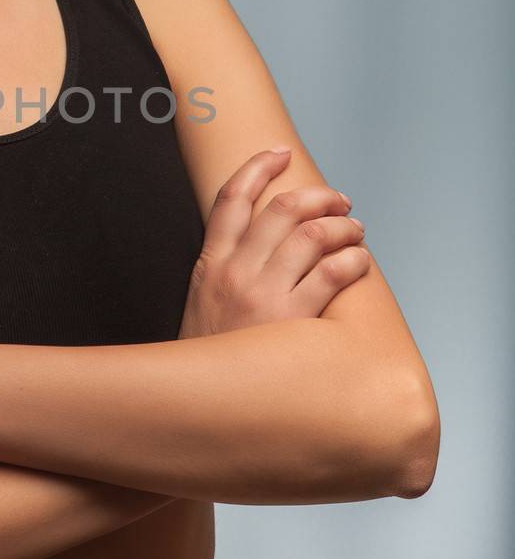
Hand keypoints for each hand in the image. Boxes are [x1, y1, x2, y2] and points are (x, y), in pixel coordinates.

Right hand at [178, 147, 368, 339]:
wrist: (200, 405)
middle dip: (318, 196)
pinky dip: (352, 261)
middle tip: (339, 200)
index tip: (280, 153)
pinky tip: (359, 262)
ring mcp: (262, 293)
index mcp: (210, 263)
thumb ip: (223, 271)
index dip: (257, 166)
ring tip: (355, 230)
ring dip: (342, 225)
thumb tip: (261, 245)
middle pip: (282, 208)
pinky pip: (331, 274)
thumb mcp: (199, 304)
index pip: (232, 197)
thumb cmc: (208, 357)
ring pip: (312, 234)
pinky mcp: (291, 320)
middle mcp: (235, 270)